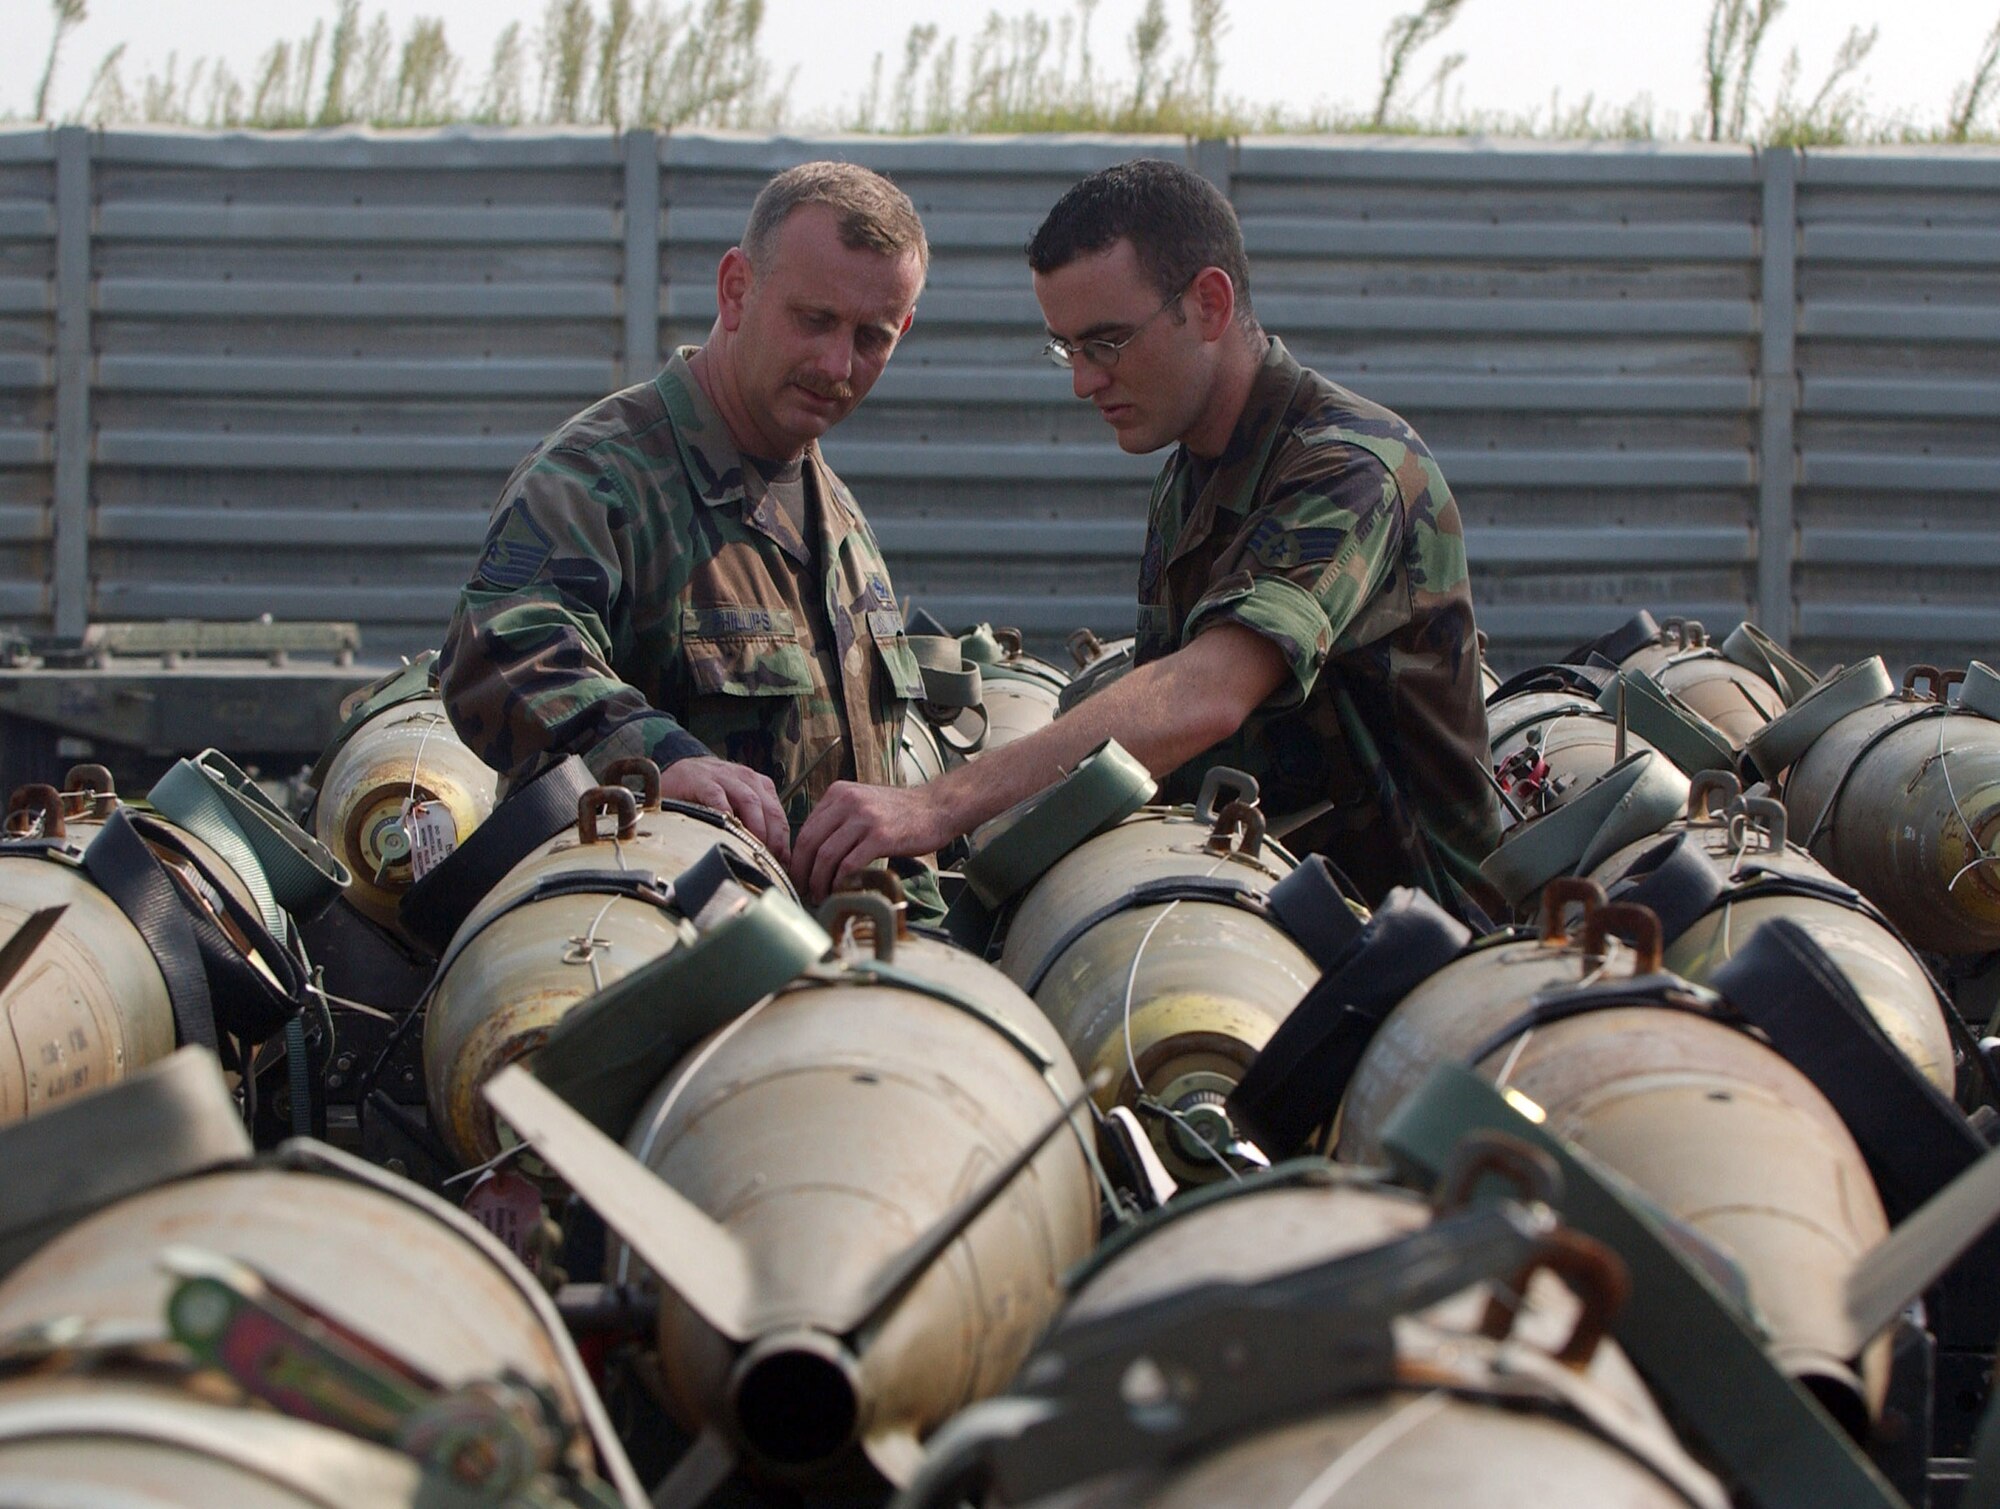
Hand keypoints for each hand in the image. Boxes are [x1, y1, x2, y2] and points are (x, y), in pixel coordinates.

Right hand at [658, 756, 791, 865]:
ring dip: (757, 828)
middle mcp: (747, 779)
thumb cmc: (711, 794)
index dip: (783, 841)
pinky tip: (728, 831)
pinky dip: (726, 814)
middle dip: (775, 838)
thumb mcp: (737, 804)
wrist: (679, 770)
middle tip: (772, 860)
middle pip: (770, 809)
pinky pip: (718, 797)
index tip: (783, 863)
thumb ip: (753, 823)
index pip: (778, 815)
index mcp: (759, 786)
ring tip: (756, 849)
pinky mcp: (703, 781)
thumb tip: (769, 858)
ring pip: (750, 802)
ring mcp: (726, 778)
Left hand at [791, 781, 955, 901]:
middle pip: (810, 842)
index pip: (806, 828)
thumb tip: (813, 853)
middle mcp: (848, 802)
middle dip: (802, 872)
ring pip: (826, 855)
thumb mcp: (863, 804)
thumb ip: (838, 821)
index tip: (798, 875)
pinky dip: (840, 881)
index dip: (797, 857)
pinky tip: (841, 890)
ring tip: (820, 895)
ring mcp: (865, 818)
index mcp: (839, 793)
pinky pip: (850, 863)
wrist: (936, 808)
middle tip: (803, 889)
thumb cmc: (900, 812)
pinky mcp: (880, 836)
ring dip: (819, 880)